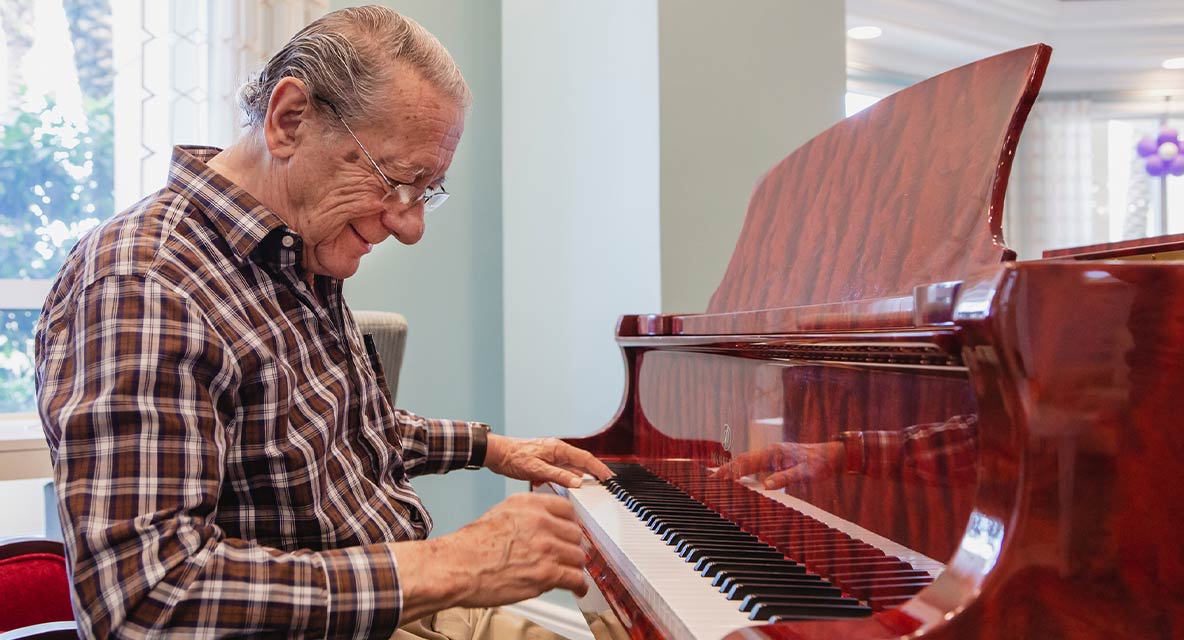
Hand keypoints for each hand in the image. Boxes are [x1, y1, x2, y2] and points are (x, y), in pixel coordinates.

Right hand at [393, 493, 588, 618]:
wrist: (456, 567)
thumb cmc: (470, 546)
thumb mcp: (500, 514)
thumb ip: (526, 517)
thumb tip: (543, 527)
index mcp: (529, 504)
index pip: (567, 509)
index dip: (570, 524)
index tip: (570, 533)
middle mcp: (541, 521)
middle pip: (575, 534)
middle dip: (572, 547)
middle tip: (568, 556)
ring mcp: (546, 547)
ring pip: (578, 556)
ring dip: (574, 567)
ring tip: (570, 574)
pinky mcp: (546, 572)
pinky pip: (575, 578)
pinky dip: (579, 585)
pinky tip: (577, 588)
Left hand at [485, 435, 613, 487]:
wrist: (497, 454)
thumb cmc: (513, 458)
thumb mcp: (537, 470)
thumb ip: (559, 476)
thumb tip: (578, 483)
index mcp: (558, 449)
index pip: (585, 458)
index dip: (599, 468)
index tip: (609, 477)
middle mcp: (557, 450)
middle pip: (582, 461)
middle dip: (595, 470)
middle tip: (607, 480)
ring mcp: (551, 455)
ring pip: (572, 465)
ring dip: (582, 474)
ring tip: (593, 484)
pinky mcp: (545, 461)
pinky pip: (562, 468)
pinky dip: (569, 476)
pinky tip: (571, 483)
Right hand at [712, 440, 844, 488]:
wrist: (834, 455)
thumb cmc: (821, 464)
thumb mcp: (806, 473)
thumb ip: (786, 478)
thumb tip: (766, 486)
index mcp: (774, 452)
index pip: (746, 462)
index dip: (731, 471)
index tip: (717, 479)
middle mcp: (771, 451)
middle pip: (743, 459)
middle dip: (727, 469)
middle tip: (712, 480)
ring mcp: (773, 454)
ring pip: (748, 461)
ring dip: (734, 469)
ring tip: (719, 478)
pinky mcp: (777, 460)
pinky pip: (755, 464)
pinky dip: (744, 469)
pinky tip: (740, 477)